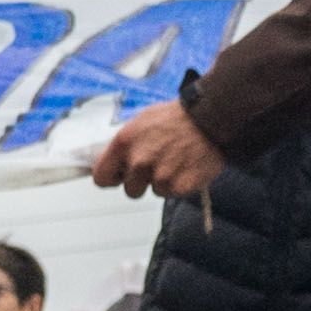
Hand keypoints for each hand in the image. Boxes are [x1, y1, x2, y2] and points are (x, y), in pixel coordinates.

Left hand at [91, 100, 223, 197]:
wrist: (209, 118)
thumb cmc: (176, 117)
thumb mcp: (140, 122)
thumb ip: (124, 145)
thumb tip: (111, 162)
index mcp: (124, 143)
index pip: (101, 177)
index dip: (112, 178)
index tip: (120, 176)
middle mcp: (139, 161)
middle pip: (130, 190)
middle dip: (142, 181)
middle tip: (158, 164)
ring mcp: (160, 176)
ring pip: (154, 191)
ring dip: (164, 182)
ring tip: (176, 161)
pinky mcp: (180, 186)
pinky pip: (173, 193)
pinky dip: (180, 184)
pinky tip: (187, 166)